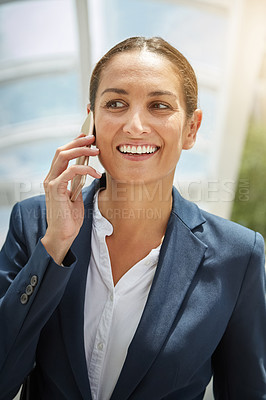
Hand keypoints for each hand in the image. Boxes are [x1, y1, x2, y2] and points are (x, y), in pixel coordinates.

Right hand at [41, 134, 100, 263]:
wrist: (63, 235)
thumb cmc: (69, 218)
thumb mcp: (76, 195)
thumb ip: (77, 183)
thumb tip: (86, 171)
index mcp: (55, 178)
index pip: (62, 154)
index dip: (74, 143)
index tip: (86, 137)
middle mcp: (50, 177)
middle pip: (62, 151)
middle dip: (78, 142)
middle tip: (93, 138)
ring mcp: (51, 182)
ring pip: (64, 156)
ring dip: (82, 151)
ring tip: (97, 151)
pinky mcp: (56, 189)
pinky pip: (71, 171)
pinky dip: (85, 169)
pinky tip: (96, 174)